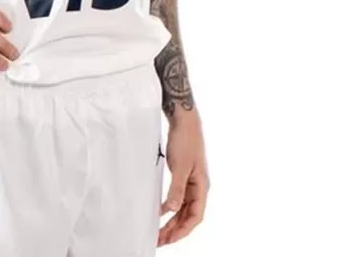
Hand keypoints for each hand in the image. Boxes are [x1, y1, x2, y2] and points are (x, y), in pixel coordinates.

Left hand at [158, 110, 208, 245]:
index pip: (196, 216)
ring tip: (160, 231)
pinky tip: (160, 213)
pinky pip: (179, 199)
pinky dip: (170, 208)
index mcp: (202, 186)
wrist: (184, 122)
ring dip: (173, 221)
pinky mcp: (184, 177)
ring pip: (184, 209)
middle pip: (189, 215)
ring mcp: (192, 182)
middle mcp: (199, 187)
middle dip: (176, 229)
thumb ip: (177, 190)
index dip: (183, 230)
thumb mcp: (181, 167)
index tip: (169, 239)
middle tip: (160, 240)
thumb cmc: (186, 141)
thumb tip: (173, 210)